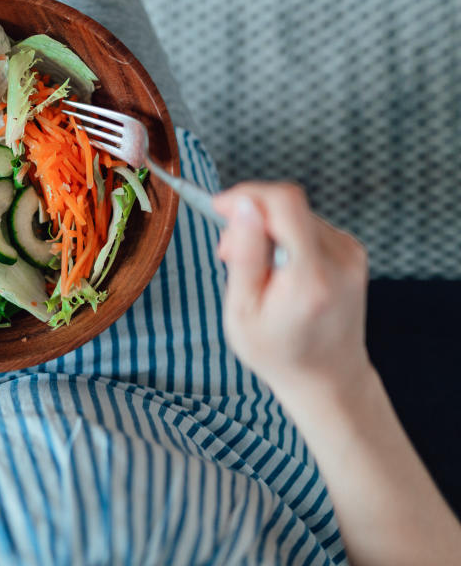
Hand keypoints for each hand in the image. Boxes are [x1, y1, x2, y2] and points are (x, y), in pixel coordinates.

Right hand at [213, 183, 369, 396]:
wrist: (328, 376)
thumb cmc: (277, 351)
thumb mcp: (243, 311)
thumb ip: (245, 255)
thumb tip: (243, 204)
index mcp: (310, 278)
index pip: (285, 204)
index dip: (247, 194)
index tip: (218, 207)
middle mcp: (339, 259)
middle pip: (287, 206)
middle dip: (250, 218)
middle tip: (227, 254)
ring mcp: (351, 254)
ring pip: (295, 214)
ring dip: (266, 230)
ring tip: (252, 270)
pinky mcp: (353, 252)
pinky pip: (308, 225)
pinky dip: (285, 237)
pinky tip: (277, 270)